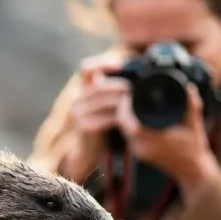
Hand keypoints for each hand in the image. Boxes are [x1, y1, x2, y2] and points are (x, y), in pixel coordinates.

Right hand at [63, 53, 127, 180]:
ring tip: (138, 100)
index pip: (87, 70)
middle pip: (99, 85)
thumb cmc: (105, 128)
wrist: (89, 154)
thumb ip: (117, 93)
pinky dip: (120, 117)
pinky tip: (130, 117)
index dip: (101, 65)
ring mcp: (80, 114)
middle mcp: (80, 100)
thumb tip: (140, 76)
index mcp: (86, 91)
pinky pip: (105, 118)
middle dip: (120, 85)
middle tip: (139, 87)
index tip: (119, 66)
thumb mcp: (109, 107)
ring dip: (122, 99)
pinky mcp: (84, 127)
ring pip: (101, 99)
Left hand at [114, 83, 218, 195]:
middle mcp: (143, 147)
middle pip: (122, 125)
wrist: (193, 171)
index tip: (130, 93)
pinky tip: (138, 118)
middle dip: (124, 109)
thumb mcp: (195, 124)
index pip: (128, 121)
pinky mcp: (140, 154)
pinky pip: (129, 136)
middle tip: (130, 96)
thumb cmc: (195, 149)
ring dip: (126, 117)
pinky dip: (131, 125)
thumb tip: (189, 87)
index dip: (125, 106)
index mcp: (155, 140)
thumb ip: (192, 105)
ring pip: (124, 130)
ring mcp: (140, 152)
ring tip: (133, 104)